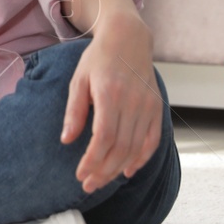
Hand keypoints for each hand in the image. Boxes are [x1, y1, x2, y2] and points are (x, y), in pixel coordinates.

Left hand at [61, 16, 163, 194]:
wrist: (128, 38)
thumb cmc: (99, 59)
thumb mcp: (79, 80)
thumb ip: (74, 111)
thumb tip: (66, 140)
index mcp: (110, 94)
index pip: (103, 138)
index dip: (92, 160)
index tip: (80, 174)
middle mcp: (133, 102)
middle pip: (120, 148)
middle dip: (103, 171)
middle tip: (88, 185)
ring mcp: (148, 106)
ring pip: (135, 148)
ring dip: (118, 169)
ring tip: (102, 181)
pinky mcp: (157, 108)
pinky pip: (152, 140)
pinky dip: (142, 159)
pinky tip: (128, 171)